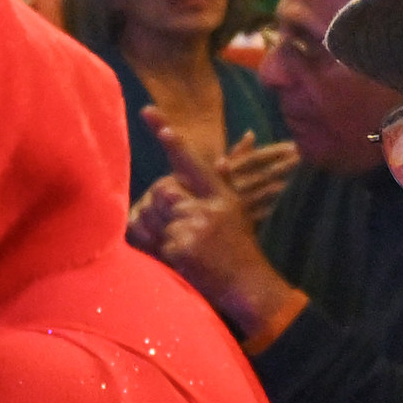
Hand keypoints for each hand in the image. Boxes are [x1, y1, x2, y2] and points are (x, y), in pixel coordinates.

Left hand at [132, 133, 303, 340]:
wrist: (251, 289)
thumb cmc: (241, 253)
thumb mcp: (237, 214)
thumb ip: (223, 186)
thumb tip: (226, 158)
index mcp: (221, 196)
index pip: (193, 163)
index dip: (172, 140)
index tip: (150, 113)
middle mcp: (209, 207)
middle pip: (162, 191)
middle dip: (161, 209)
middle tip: (178, 230)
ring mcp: (195, 227)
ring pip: (152, 215)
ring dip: (158, 232)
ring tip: (183, 248)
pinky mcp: (183, 248)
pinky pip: (152, 242)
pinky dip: (160, 253)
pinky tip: (181, 262)